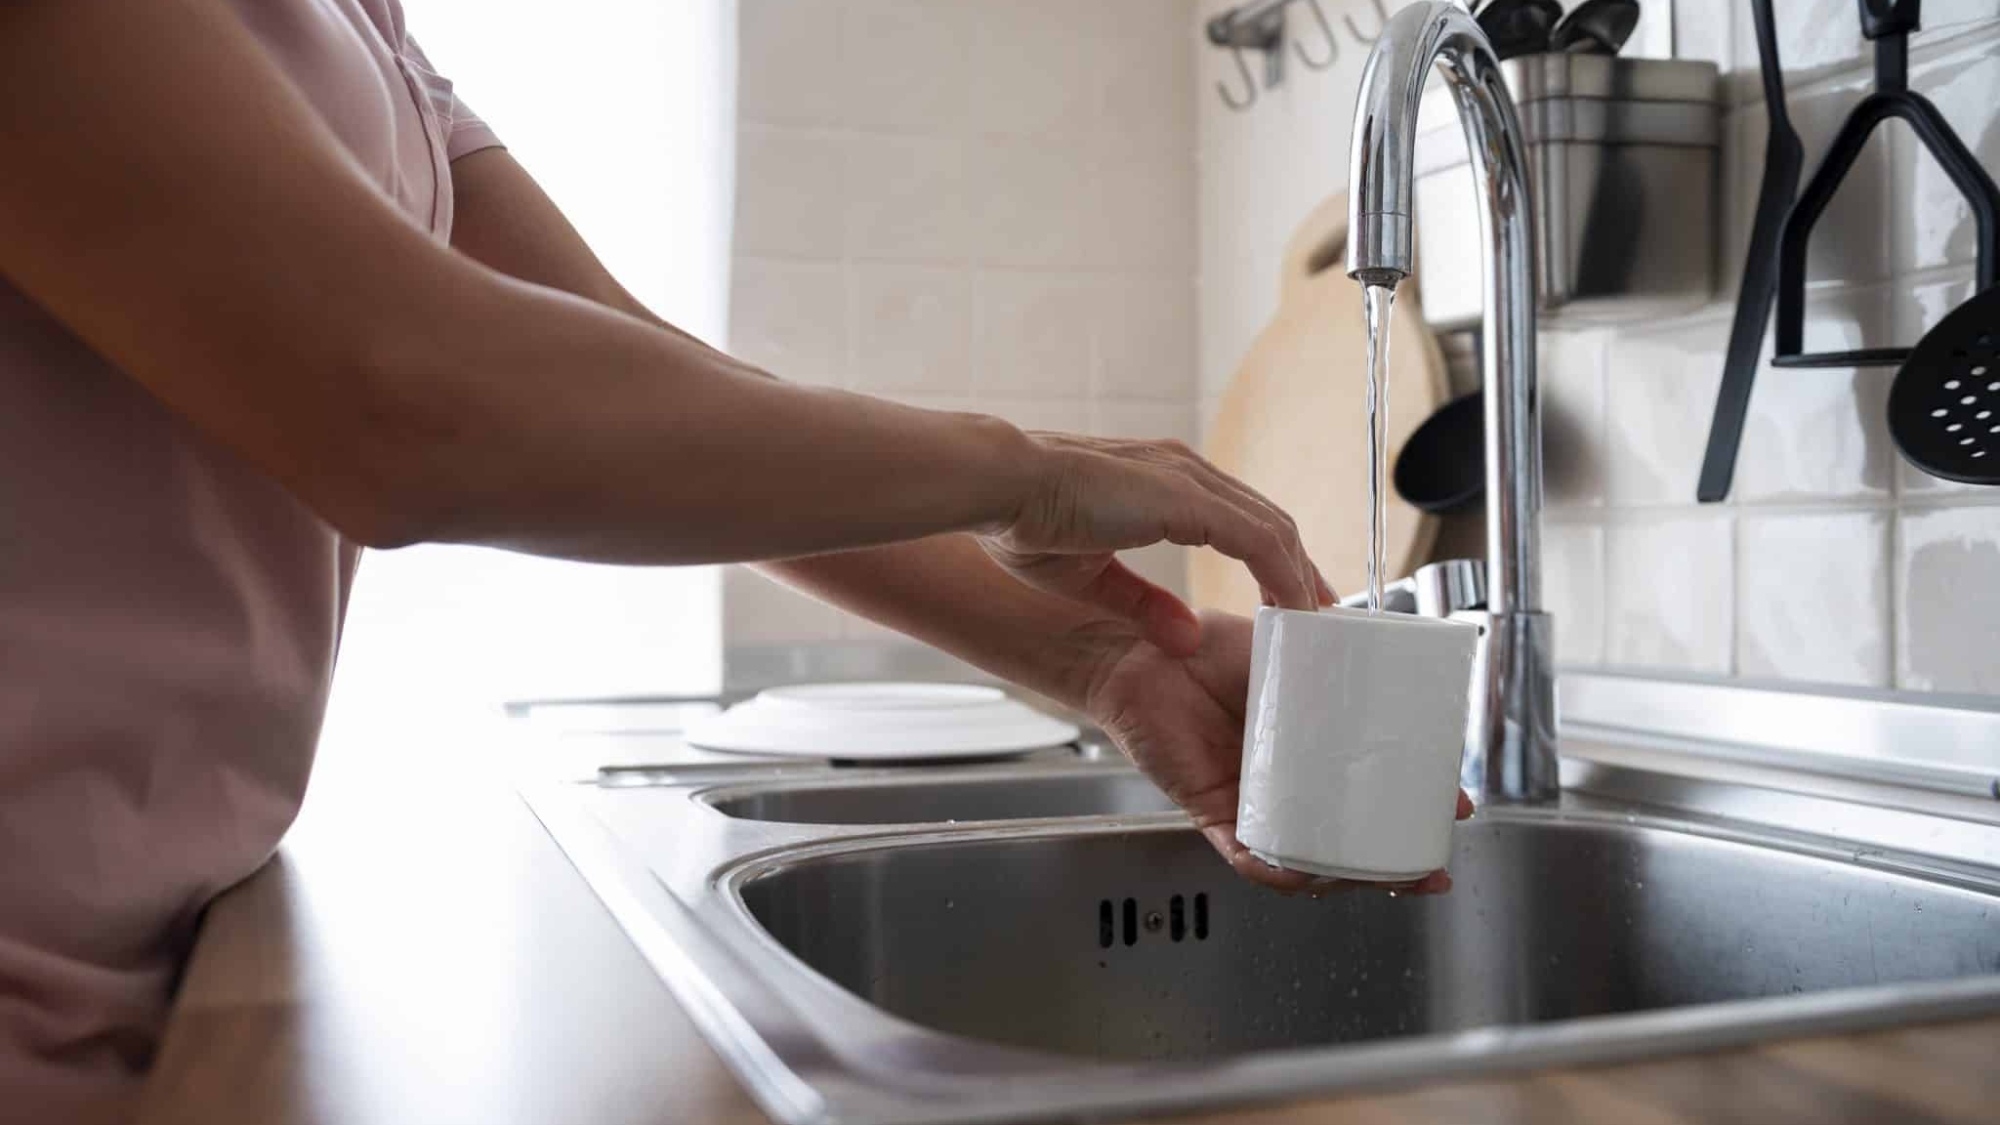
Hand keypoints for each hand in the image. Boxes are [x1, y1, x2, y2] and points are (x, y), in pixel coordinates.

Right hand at [980, 432, 1333, 655]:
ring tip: (1316, 619)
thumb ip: (1143, 603)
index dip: (1268, 558)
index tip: (1284, 597)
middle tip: (1321, 614)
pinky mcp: (1189, 500)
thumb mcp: (1091, 578)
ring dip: (1299, 576)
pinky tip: (1293, 609)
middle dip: (1300, 568)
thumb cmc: (1025, 520)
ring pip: (1274, 529)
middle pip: (1268, 521)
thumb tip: (1186, 636)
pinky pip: (1259, 541)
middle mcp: (1183, 472)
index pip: (1236, 518)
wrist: (1001, 485)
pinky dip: (1282, 575)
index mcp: (1159, 482)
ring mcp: (1189, 481)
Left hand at [1079, 610, 1471, 894]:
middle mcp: (1281, 781)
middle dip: (1393, 861)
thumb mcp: (1280, 645)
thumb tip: (1373, 639)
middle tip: (1431, 864)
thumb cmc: (1196, 644)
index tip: (1451, 805)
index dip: (1409, 803)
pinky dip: (1278, 871)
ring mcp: (1250, 800)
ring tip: (1386, 876)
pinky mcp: (1212, 812)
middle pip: (1343, 837)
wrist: (1138, 649)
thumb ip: (1323, 649)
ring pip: (1305, 858)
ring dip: (1346, 874)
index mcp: (1303, 746)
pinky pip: (1249, 856)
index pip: (1366, 786)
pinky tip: (1307, 876)